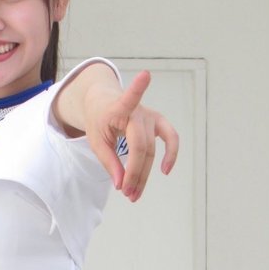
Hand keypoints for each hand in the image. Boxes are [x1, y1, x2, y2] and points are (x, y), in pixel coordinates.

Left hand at [84, 70, 178, 200]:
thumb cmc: (99, 121)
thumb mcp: (96, 141)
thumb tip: (121, 184)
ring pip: (152, 150)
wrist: (104, 104)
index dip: (137, 88)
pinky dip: (171, 154)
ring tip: (135, 194)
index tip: (145, 75)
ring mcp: (151, 116)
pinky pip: (171, 138)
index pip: (129, 98)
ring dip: (145, 174)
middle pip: (141, 147)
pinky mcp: (158, 122)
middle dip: (134, 173)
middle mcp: (139, 111)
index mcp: (119, 108)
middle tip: (127, 193)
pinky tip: (165, 170)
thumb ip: (109, 162)